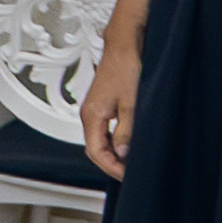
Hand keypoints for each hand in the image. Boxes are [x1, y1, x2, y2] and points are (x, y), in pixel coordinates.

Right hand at [82, 43, 137, 178]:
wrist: (125, 46)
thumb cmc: (126, 68)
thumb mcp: (131, 104)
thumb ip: (125, 132)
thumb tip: (121, 153)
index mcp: (91, 115)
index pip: (95, 152)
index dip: (111, 167)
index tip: (126, 176)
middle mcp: (89, 114)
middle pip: (95, 148)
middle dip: (111, 164)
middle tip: (130, 173)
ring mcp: (96, 110)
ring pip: (101, 140)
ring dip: (114, 153)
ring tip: (130, 162)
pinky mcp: (104, 105)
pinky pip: (106, 130)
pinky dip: (115, 141)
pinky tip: (128, 144)